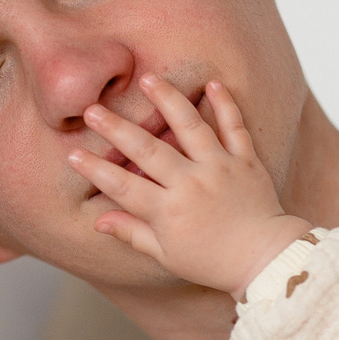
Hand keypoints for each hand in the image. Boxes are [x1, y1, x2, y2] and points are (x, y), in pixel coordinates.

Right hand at [69, 75, 313, 297]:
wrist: (265, 259)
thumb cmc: (213, 261)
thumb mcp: (167, 255)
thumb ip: (133, 233)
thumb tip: (98, 221)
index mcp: (169, 212)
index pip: (123, 186)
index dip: (95, 170)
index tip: (73, 154)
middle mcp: (192, 185)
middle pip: (147, 151)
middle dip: (116, 128)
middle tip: (92, 109)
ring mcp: (219, 168)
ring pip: (190, 127)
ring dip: (167, 100)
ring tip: (147, 78)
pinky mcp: (245, 160)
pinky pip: (234, 127)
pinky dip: (224, 104)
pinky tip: (211, 83)